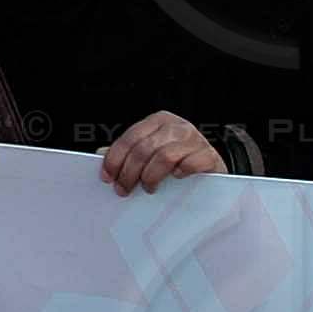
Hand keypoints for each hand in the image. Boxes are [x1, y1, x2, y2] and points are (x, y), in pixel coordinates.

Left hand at [99, 110, 228, 195]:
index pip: (130, 137)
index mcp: (159, 121)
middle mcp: (177, 126)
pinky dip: (179, 172)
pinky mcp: (209, 155)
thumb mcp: (152, 153)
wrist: (211, 170)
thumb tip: (101, 155)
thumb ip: (129, 152)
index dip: (115, 158)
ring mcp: (195, 139)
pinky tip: (175, 179)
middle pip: (144, 148)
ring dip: (150, 177)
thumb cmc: (178, 161)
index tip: (107, 177)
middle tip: (124, 189)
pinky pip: (190, 164)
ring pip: (164, 156)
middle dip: (129, 173)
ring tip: (148, 188)